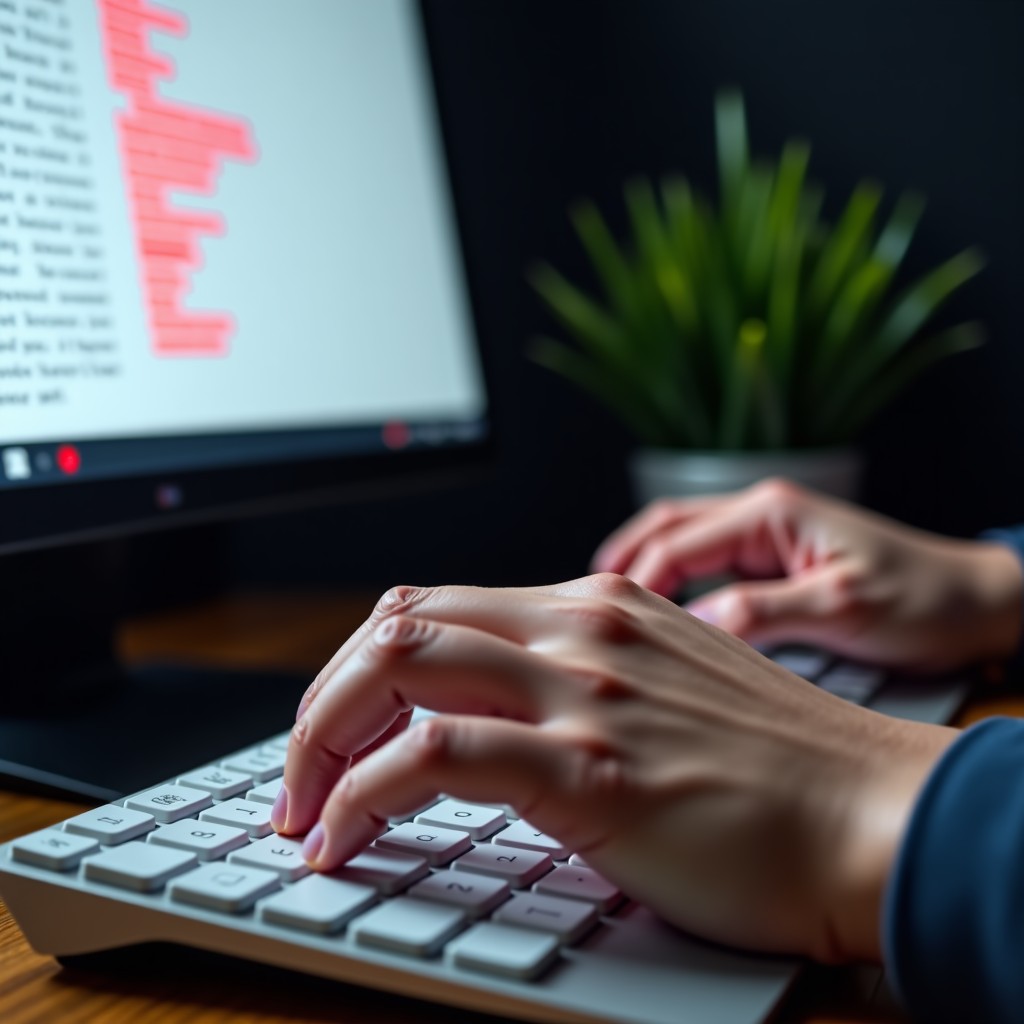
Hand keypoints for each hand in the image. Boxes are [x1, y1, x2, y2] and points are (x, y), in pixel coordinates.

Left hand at [275, 575, 955, 960]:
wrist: (870, 815)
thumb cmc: (775, 766)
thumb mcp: (664, 683)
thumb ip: (583, 674)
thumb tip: (497, 707)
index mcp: (594, 605)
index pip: (435, 605)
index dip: (363, 664)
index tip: (337, 728)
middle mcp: (580, 629)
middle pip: (398, 622)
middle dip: (322, 696)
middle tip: (301, 768)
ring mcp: (582, 693)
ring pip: (396, 667)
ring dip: (320, 740)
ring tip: (304, 808)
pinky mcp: (590, 772)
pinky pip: (433, 758)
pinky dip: (362, 794)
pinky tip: (345, 838)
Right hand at [592, 479, 1022, 671]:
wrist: (978, 604)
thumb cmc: (924, 600)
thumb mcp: (844, 607)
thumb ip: (766, 613)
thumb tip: (696, 629)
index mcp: (771, 513)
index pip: (678, 541)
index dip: (638, 580)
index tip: (611, 623)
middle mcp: (763, 514)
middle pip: (668, 525)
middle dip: (624, 558)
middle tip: (585, 598)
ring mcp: (769, 535)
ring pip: (684, 541)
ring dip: (645, 566)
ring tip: (610, 603)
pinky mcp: (778, 560)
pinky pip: (710, 564)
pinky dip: (677, 581)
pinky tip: (665, 613)